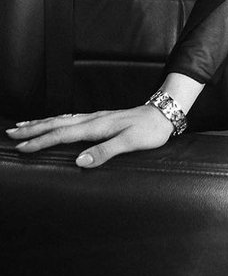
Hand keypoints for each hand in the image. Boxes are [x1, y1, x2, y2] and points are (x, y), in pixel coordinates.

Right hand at [6, 105, 174, 167]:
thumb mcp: (130, 143)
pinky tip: (51, 122)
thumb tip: (80, 161)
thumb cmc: (149, 131)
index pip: (62, 135)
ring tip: (22, 126)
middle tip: (10, 133)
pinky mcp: (100, 118)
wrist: (164, 114)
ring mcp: (95, 118)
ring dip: (40, 123)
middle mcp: (93, 120)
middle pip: (56, 124)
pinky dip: (55, 121)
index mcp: (97, 127)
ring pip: (61, 120)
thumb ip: (106, 152)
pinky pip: (71, 119)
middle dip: (32, 129)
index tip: (21, 148)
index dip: (41, 142)